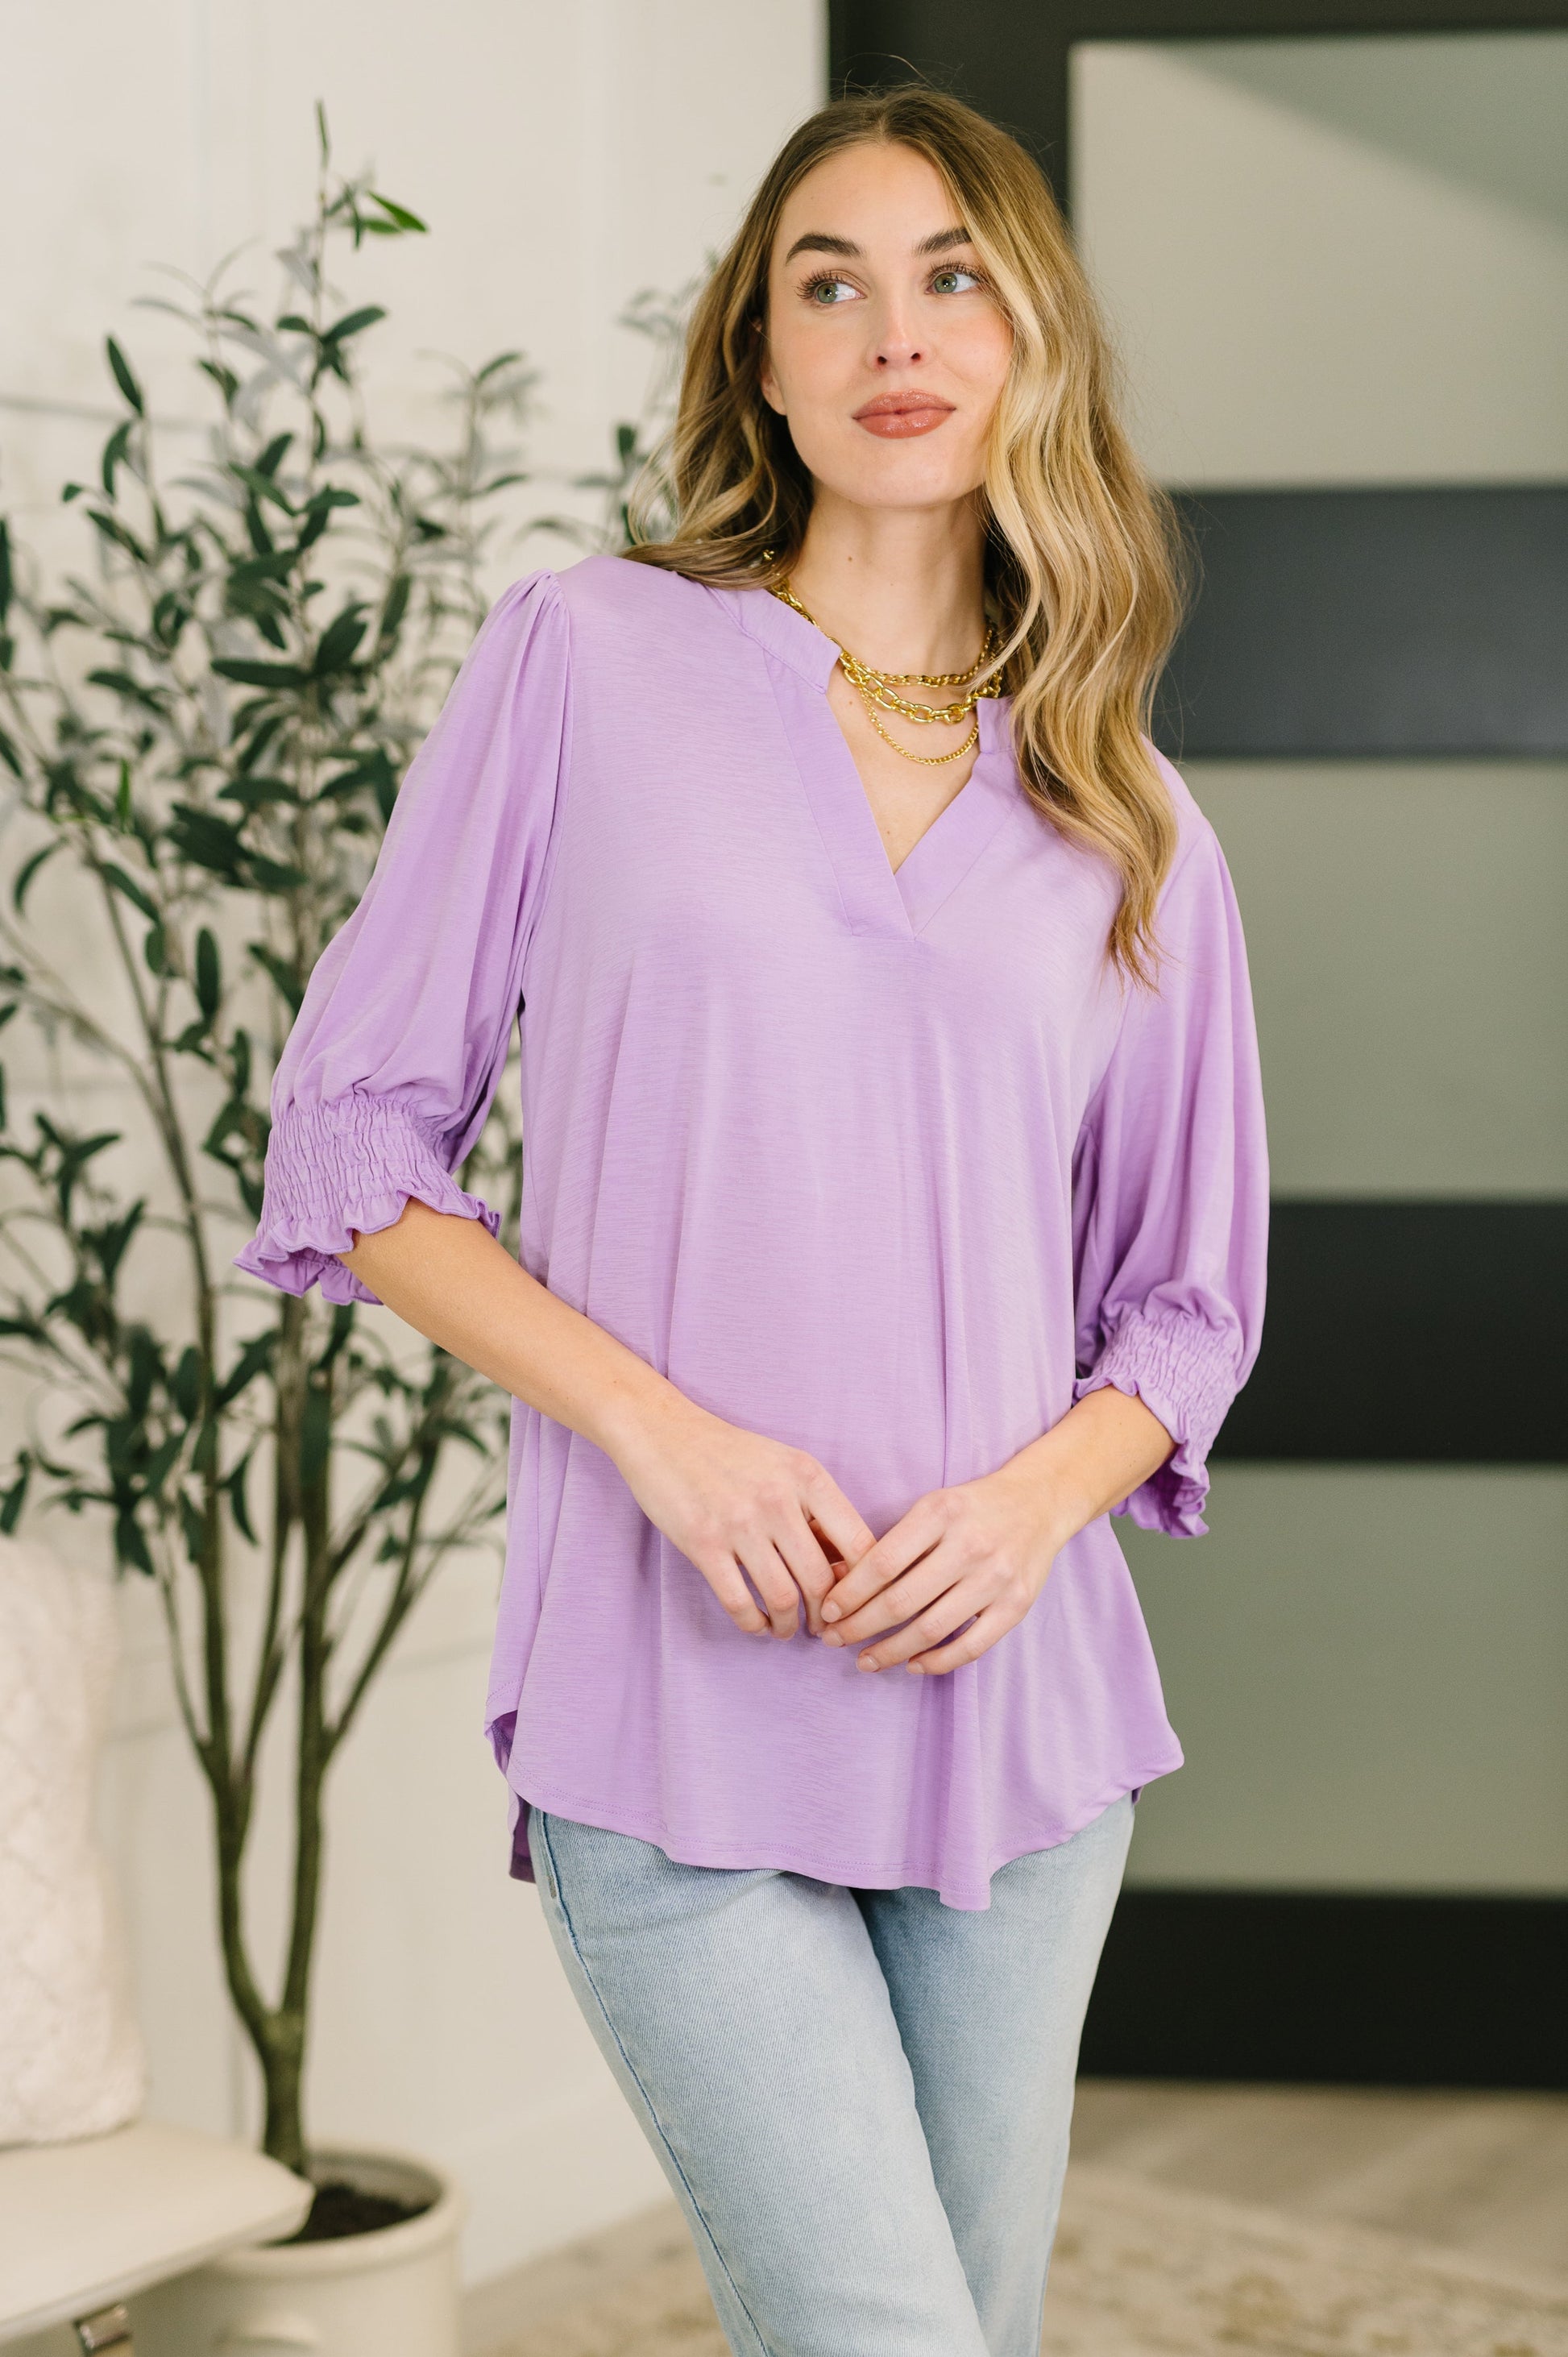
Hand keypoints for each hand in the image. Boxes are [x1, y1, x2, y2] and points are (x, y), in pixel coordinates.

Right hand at [613, 1391, 875, 1640]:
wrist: (664, 1432)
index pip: (858, 1543)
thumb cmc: (730, 1453)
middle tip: (822, 1626)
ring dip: (790, 1625)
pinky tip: (756, 1624)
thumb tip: (844, 1565)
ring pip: (783, 1597)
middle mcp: (778, 1499)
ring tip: (787, 1629)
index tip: (854, 1601)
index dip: (864, 1584)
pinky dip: (753, 1625)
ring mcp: (739, 1523)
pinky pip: (738, 1602)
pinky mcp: (702, 1543)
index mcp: (807, 1476)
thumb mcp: (785, 1464)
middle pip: (821, 1580)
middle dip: (826, 1616)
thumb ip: (816, 1507)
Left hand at [818, 1387, 1174, 1674]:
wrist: (1037, 1504)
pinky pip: (970, 1647)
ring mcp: (996, 1578)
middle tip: (834, 1640)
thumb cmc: (971, 1508)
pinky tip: (912, 1665)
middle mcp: (970, 1546)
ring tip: (865, 1660)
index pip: (882, 1563)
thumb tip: (843, 1584)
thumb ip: (895, 1542)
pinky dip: (936, 1662)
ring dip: (890, 1652)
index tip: (827, 1611)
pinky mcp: (1016, 1606)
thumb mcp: (932, 1506)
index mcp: (940, 1513)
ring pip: (931, 1629)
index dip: (849, 1593)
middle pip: (902, 1601)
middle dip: (860, 1627)